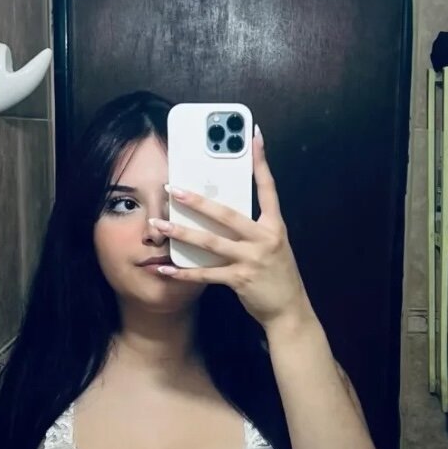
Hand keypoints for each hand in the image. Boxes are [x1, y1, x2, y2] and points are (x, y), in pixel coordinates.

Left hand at [149, 126, 308, 327]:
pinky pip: (206, 274)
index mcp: (274, 226)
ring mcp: (252, 259)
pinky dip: (183, 272)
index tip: (254, 137)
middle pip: (227, 214)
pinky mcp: (240, 280)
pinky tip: (164, 267)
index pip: (267, 188)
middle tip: (173, 188)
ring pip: (210, 243)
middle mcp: (264, 238)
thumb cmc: (277, 274)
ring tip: (158, 225)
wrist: (289, 311)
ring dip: (181, 233)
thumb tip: (223, 209)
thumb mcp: (273, 244)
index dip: (261, 162)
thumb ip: (253, 227)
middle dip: (197, 200)